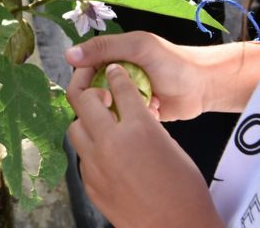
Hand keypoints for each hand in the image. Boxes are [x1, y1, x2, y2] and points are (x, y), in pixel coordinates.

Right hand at [66, 32, 210, 120]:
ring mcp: (124, 96)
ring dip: (116, 112)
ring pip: (105, 109)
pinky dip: (128, 122)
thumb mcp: (137, 47)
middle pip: (91, 92)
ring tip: (133, 111)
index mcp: (110, 57)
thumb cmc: (172, 62)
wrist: (203, 86)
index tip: (94, 91)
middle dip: (101, 99)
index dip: (83, 80)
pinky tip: (141, 120)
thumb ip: (104, 48)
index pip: (82, 70)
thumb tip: (68, 55)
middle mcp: (113, 77)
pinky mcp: (135, 114)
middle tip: (116, 103)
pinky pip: (121, 121)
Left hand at [67, 64, 222, 227]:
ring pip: (75, 128)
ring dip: (85, 120)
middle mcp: (111, 143)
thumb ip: (146, 124)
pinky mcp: (90, 184)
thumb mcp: (170, 145)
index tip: (112, 70)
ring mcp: (96, 165)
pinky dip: (90, 149)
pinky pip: (82, 157)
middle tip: (97, 88)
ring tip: (100, 121)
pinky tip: (104, 152)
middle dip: (88, 87)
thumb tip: (132, 112)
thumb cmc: (184, 191)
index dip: (115, 74)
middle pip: (84, 99)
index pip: (118, 86)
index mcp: (139, 128)